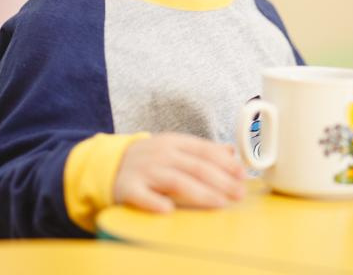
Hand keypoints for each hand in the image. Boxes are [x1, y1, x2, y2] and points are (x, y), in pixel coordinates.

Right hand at [113, 132, 246, 212]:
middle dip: (221, 180)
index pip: (203, 151)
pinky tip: (168, 210)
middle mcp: (161, 154)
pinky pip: (142, 196)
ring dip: (201, 192)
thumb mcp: (175, 147)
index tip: (242, 174)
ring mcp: (145, 171)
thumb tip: (230, 151)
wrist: (110, 164)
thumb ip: (202, 150)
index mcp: (174, 142)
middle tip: (239, 193)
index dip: (225, 162)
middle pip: (195, 167)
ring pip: (176, 181)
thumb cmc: (150, 159)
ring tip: (220, 203)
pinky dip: (154, 202)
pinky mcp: (128, 188)